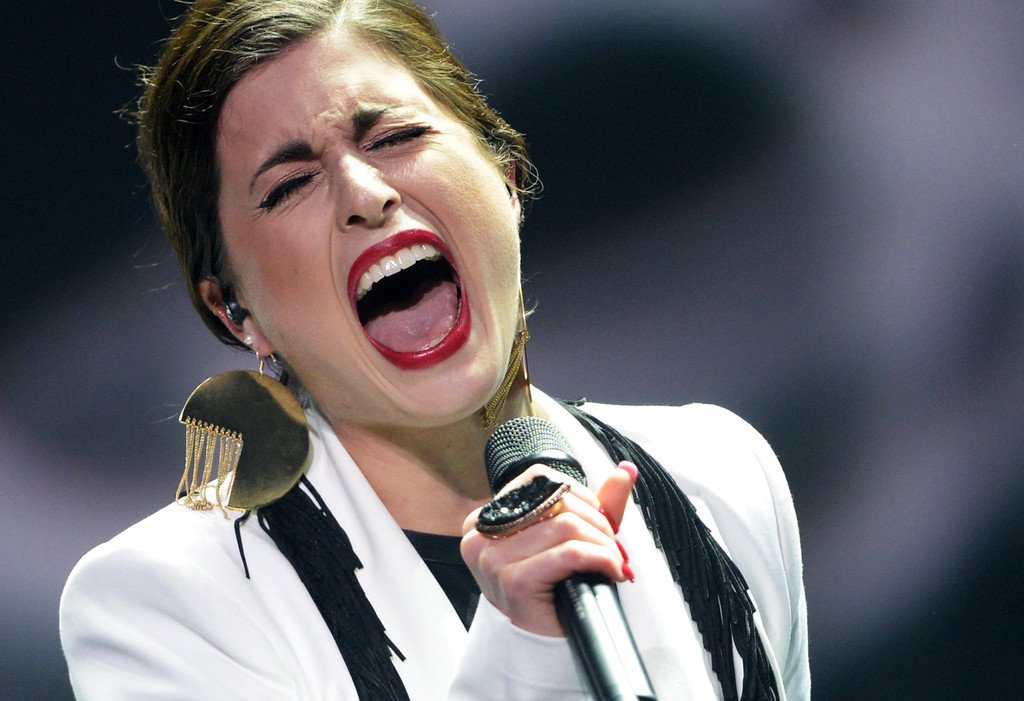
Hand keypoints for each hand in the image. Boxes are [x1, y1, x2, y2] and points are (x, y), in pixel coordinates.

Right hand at [460, 461, 637, 636]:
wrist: (540, 640)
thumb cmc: (550, 588)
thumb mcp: (570, 537)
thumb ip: (595, 503)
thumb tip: (625, 471)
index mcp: (488, 517)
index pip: (540, 479)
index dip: (580, 494)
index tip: (598, 519)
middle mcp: (483, 534)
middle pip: (558, 502)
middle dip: (598, 522)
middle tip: (613, 546)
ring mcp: (494, 558)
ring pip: (567, 526)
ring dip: (603, 543)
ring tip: (613, 560)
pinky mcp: (513, 580)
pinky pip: (570, 554)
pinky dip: (600, 558)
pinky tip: (611, 570)